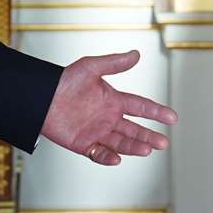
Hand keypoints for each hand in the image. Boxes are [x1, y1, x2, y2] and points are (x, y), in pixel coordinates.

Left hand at [39, 51, 177, 165]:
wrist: (39, 98)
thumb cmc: (63, 80)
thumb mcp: (90, 67)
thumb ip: (114, 63)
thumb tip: (137, 54)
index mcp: (113, 100)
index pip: (140, 106)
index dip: (156, 112)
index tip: (172, 118)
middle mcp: (108, 117)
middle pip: (134, 129)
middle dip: (149, 136)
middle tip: (163, 142)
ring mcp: (96, 132)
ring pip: (120, 142)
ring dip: (134, 147)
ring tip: (147, 150)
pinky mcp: (83, 144)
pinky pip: (99, 153)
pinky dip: (108, 157)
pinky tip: (116, 158)